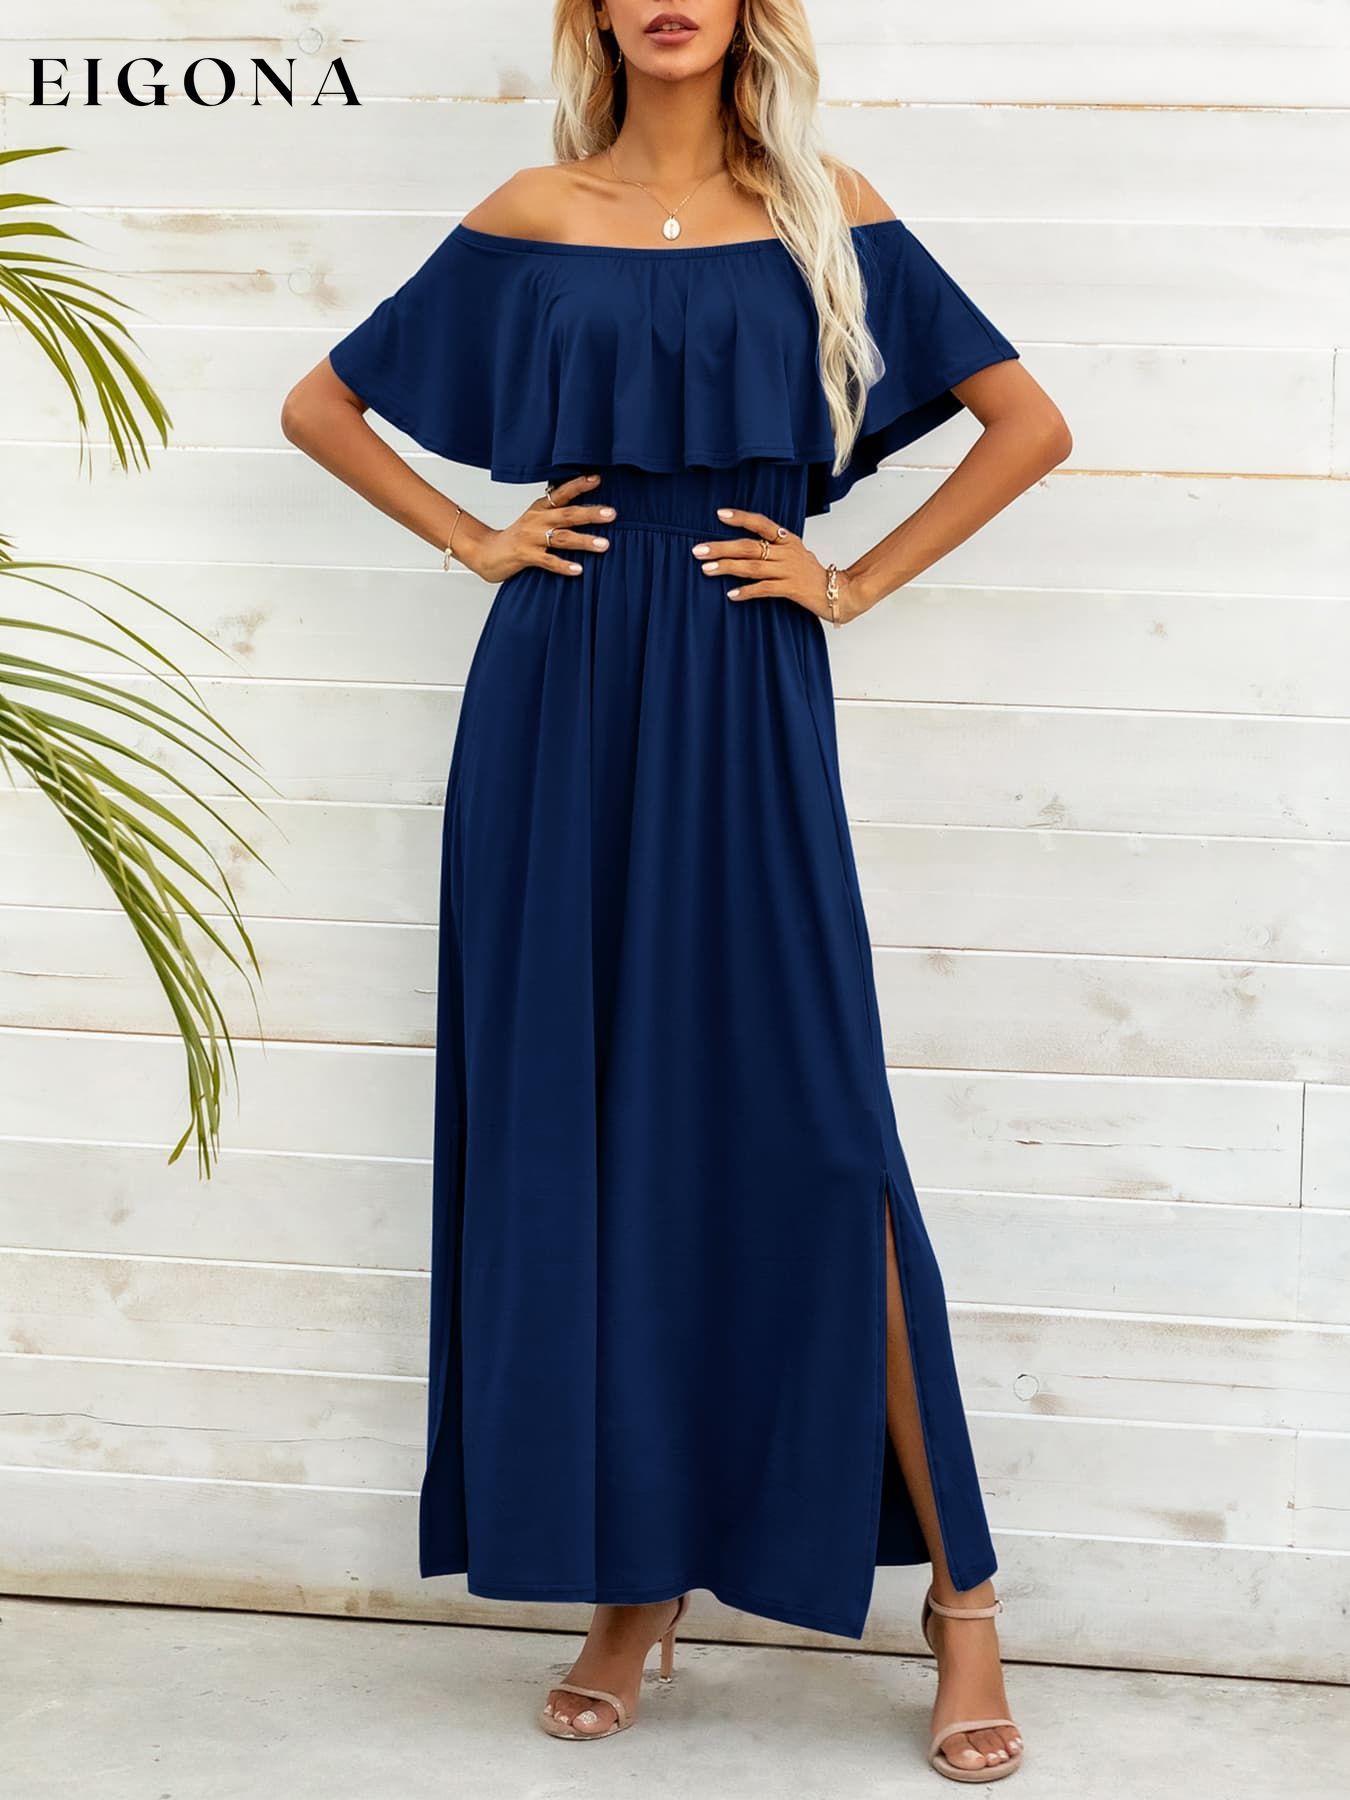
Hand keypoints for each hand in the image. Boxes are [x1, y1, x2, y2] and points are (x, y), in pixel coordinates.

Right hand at [456, 473, 615, 583]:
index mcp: (540, 508)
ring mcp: (530, 538)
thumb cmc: (517, 537)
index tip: (598, 479)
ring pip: (561, 538)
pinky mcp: (525, 556)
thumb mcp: (535, 519)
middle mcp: (537, 520)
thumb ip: (557, 513)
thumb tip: (587, 509)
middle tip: (612, 514)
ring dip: (584, 541)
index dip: (579, 485)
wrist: (487, 552)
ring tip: (604, 544)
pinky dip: (563, 565)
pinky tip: (578, 569)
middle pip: (567, 514)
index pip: (561, 493)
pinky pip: (547, 561)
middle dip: (590, 513)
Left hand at [691, 506, 866, 624]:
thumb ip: (774, 547)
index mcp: (787, 539)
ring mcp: (789, 570)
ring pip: (752, 566)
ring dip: (727, 567)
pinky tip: (731, 594)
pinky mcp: (792, 589)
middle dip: (721, 547)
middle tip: (698, 550)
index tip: (720, 515)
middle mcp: (787, 552)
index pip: (761, 523)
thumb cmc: (812, 574)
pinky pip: (764, 589)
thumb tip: (743, 547)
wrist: (840, 593)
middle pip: (749, 546)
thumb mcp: (796, 553)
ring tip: (706, 569)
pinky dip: (747, 591)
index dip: (741, 518)